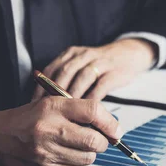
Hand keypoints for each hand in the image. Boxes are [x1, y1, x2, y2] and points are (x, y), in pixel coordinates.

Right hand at [0, 97, 121, 165]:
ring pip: (88, 158)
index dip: (110, 122)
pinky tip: (72, 156)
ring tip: (80, 146)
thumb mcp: (54, 103)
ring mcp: (46, 152)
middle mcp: (49, 130)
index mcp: (54, 108)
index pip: (93, 111)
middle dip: (103, 142)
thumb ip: (82, 111)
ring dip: (91, 154)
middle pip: (94, 140)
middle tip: (99, 139)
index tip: (116, 129)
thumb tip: (112, 127)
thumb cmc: (30, 118)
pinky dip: (81, 165)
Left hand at [33, 38, 156, 100]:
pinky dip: (92, 98)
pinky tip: (87, 110)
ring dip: (74, 95)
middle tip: (50, 110)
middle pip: (65, 72)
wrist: (129, 54)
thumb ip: (66, 76)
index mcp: (71, 54)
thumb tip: (47, 100)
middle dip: (56, 92)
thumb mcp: (80, 63)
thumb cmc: (102, 65)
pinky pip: (100, 86)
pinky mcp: (114, 72)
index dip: (42, 87)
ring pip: (82, 77)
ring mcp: (100, 63)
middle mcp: (84, 55)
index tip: (36, 103)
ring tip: (67, 111)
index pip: (51, 69)